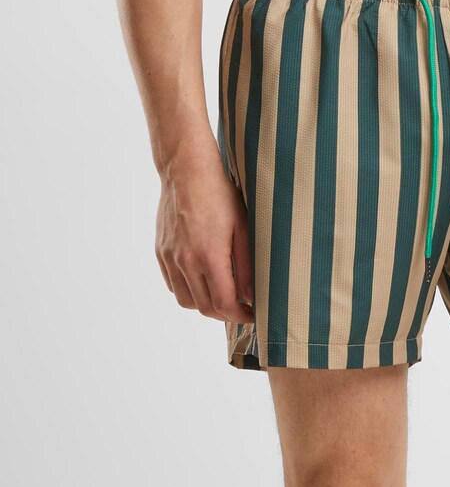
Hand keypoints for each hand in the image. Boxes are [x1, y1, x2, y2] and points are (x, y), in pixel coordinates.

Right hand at [155, 152, 252, 322]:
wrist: (185, 169)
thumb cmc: (219, 195)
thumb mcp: (243, 228)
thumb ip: (246, 267)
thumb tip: (250, 297)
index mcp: (209, 256)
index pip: (224, 304)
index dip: (241, 316)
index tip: (252, 314)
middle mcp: (185, 261)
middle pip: (204, 308)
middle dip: (225, 315)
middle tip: (240, 309)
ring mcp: (169, 257)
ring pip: (186, 301)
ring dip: (205, 306)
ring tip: (222, 297)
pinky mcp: (160, 251)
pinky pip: (173, 285)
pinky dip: (188, 291)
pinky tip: (203, 282)